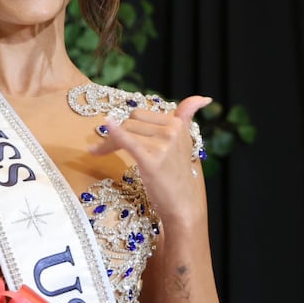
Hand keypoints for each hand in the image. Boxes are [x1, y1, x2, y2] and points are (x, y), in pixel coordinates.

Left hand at [89, 95, 211, 223]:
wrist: (182, 204)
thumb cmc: (178, 174)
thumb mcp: (185, 142)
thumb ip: (186, 117)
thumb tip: (203, 98)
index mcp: (177, 124)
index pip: (140, 115)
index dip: (124, 125)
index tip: (113, 134)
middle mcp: (172, 130)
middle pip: (131, 121)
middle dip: (116, 133)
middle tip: (104, 148)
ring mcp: (163, 145)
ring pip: (125, 131)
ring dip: (109, 142)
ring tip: (100, 153)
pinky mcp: (152, 160)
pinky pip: (128, 141)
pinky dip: (115, 133)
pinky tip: (106, 124)